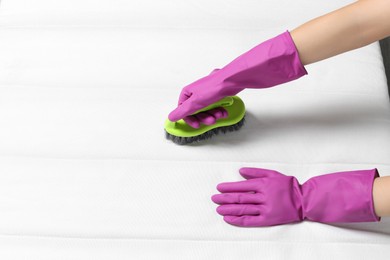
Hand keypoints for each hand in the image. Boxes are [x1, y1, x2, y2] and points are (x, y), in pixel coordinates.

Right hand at [168, 31, 306, 121]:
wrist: (236, 78)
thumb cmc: (217, 87)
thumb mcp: (197, 103)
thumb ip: (184, 111)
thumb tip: (171, 117)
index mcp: (189, 92)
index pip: (183, 109)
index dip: (189, 118)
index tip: (197, 125)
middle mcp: (197, 90)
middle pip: (196, 110)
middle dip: (204, 117)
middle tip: (212, 121)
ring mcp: (209, 91)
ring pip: (207, 109)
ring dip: (213, 115)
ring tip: (220, 115)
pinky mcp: (219, 92)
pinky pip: (216, 105)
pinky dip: (219, 110)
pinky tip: (225, 111)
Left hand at [212, 167, 379, 226]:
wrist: (304, 200)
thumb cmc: (288, 185)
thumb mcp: (272, 173)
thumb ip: (256, 172)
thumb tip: (240, 171)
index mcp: (263, 184)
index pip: (242, 186)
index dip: (229, 187)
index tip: (219, 188)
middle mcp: (263, 197)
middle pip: (240, 198)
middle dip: (225, 198)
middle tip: (214, 198)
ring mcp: (265, 209)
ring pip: (243, 209)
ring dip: (228, 209)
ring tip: (218, 209)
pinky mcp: (268, 220)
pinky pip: (250, 221)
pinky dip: (238, 220)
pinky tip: (229, 219)